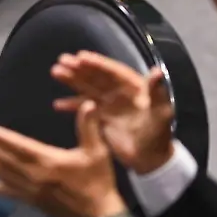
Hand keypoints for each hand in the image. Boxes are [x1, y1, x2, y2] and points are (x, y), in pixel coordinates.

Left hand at [0, 102, 126, 216]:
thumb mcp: (97, 152)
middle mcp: (35, 175)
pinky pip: (9, 193)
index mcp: (49, 161)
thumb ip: (90, 127)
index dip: (3, 139)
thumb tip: (89, 103)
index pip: (21, 147)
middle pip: (6, 160)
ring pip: (4, 174)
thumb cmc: (98, 180)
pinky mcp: (32, 201)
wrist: (100, 215)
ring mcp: (31, 190)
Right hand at [52, 51, 176, 172]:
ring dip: (72, 81)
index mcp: (134, 87)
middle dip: (80, 69)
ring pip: (88, 89)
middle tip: (62, 60)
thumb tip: (157, 71)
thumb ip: (157, 92)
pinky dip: (72, 106)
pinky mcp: (102, 118)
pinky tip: (58, 104)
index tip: (81, 56)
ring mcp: (110, 105)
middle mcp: (120, 92)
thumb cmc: (158, 135)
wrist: (151, 160)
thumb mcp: (161, 113)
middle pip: (96, 77)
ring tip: (55, 72)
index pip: (113, 71)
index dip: (97, 64)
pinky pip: (85, 108)